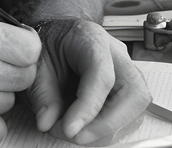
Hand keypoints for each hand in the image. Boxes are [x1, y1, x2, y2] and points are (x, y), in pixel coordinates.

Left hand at [27, 18, 150, 144]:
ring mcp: (126, 72)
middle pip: (133, 94)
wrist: (58, 36)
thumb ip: (40, 92)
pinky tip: (83, 127)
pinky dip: (105, 128)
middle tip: (75, 135)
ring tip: (72, 130)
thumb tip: (47, 121)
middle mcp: (116, 54)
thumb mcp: (36, 62)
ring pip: (135, 109)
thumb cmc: (50, 43)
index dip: (88, 108)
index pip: (102, 75)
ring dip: (105, 130)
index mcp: (91, 39)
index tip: (69, 129)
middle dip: (106, 124)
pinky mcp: (127, 90)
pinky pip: (128, 115)